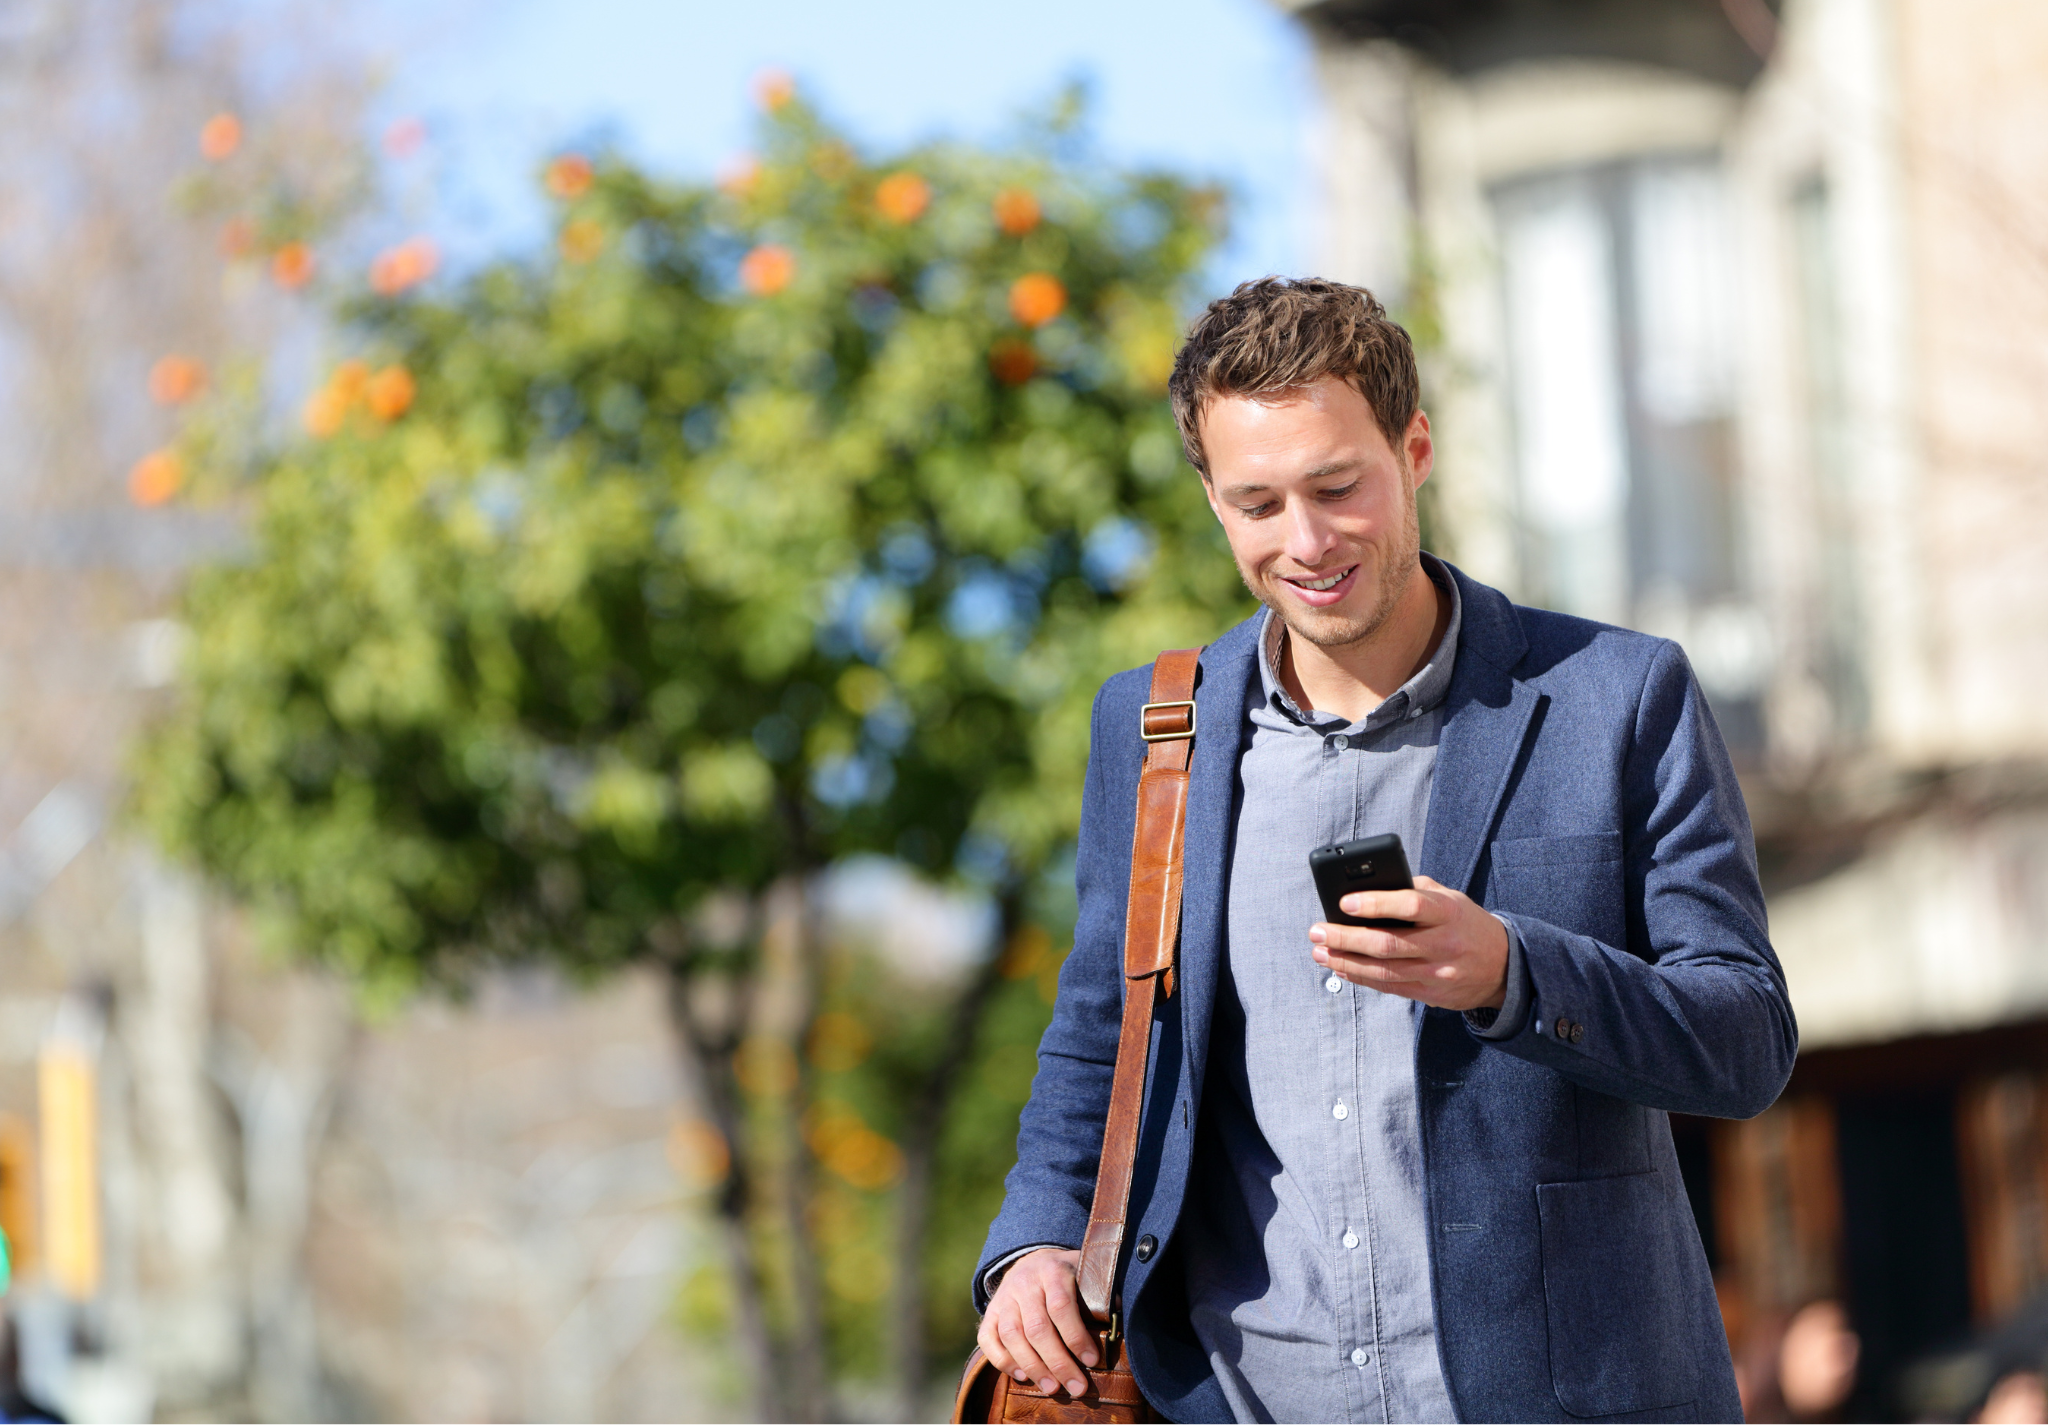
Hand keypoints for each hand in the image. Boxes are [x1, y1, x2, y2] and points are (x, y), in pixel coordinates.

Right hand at [977, 1247, 1095, 1398]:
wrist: (1032, 1259)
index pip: (1062, 1307)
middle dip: (1058, 1363)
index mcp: (1053, 1271)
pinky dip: (1003, 1361)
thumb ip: (1101, 1293)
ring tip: (1052, 1388)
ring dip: (1033, 1367)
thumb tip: (1122, 1316)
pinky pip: (988, 1339)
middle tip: (1076, 1387)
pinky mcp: (991, 1311)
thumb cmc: (1067, 1275)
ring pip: (1013, 1335)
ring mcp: (1004, 1297)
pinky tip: (1023, 1376)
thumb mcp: (1085, 1273)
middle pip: (1037, 1328)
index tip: (1092, 1361)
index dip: (1076, 1337)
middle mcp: (1025, 1283)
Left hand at [1310, 875, 1507, 1011]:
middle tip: (1317, 931)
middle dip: (1346, 938)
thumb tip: (1369, 888)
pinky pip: (1389, 987)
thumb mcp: (1449, 897)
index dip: (1375, 904)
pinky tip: (1341, 968)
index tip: (1344, 902)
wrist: (1503, 966)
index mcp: (1449, 912)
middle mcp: (1444, 944)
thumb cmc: (1465, 922)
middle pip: (1388, 944)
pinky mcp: (1431, 993)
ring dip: (1346, 962)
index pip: (1410, 905)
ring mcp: (1437, 973)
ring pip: (1383, 971)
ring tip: (1320, 952)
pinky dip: (1361, 978)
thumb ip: (1414, 890)